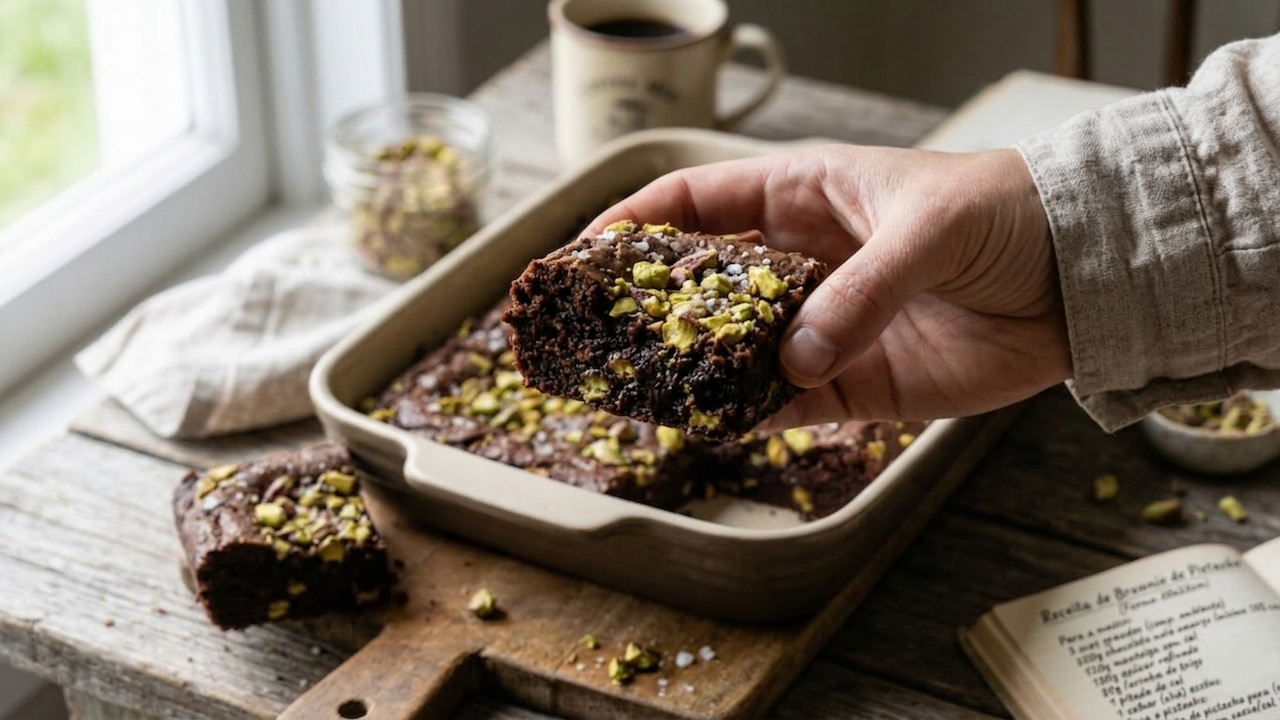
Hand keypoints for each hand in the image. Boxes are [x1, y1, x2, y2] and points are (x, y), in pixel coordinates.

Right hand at [587, 144, 1072, 426]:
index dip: (634, 224)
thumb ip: (860, 290)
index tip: (581, 254)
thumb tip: (794, 355)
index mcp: (803, 194)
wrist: (1082, 279)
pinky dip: (752, 416)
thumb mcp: (928, 230)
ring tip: (639, 390)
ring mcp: (823, 325)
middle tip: (595, 335)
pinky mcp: (856, 382)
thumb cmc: (1004, 214)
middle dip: (648, 307)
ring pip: (733, 350)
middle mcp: (800, 261)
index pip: (696, 202)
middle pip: (701, 284)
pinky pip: (786, 403)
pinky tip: (717, 425)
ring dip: (691, 369)